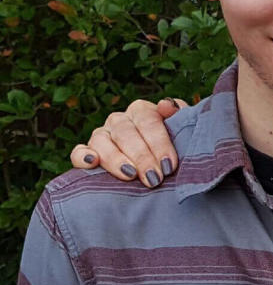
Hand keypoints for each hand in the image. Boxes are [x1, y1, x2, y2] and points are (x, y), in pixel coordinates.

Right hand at [70, 98, 185, 187]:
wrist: (157, 167)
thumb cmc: (173, 146)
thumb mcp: (182, 129)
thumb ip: (179, 115)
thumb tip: (165, 105)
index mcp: (142, 110)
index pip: (148, 121)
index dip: (159, 143)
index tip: (169, 165)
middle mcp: (119, 119)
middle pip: (126, 132)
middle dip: (141, 156)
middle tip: (153, 178)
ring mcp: (100, 135)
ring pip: (101, 141)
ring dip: (115, 159)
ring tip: (130, 175)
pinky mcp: (86, 151)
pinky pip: (78, 151)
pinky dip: (82, 156)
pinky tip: (92, 163)